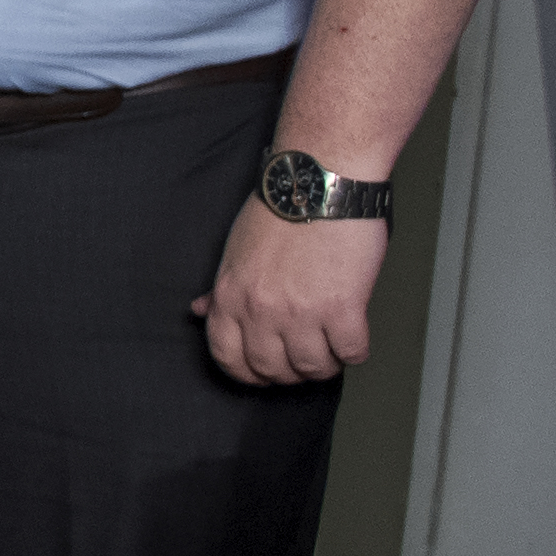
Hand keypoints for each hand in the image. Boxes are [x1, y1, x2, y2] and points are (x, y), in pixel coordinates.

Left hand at [198, 199, 383, 384]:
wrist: (320, 181)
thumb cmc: (280, 209)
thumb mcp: (236, 250)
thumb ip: (221, 288)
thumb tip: (201, 310)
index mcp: (231, 295)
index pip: (227, 357)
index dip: (246, 373)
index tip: (262, 373)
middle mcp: (261, 308)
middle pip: (271, 369)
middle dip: (289, 373)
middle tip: (304, 360)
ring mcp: (302, 310)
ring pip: (313, 368)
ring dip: (325, 365)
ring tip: (330, 349)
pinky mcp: (343, 306)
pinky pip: (351, 352)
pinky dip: (354, 351)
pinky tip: (353, 337)